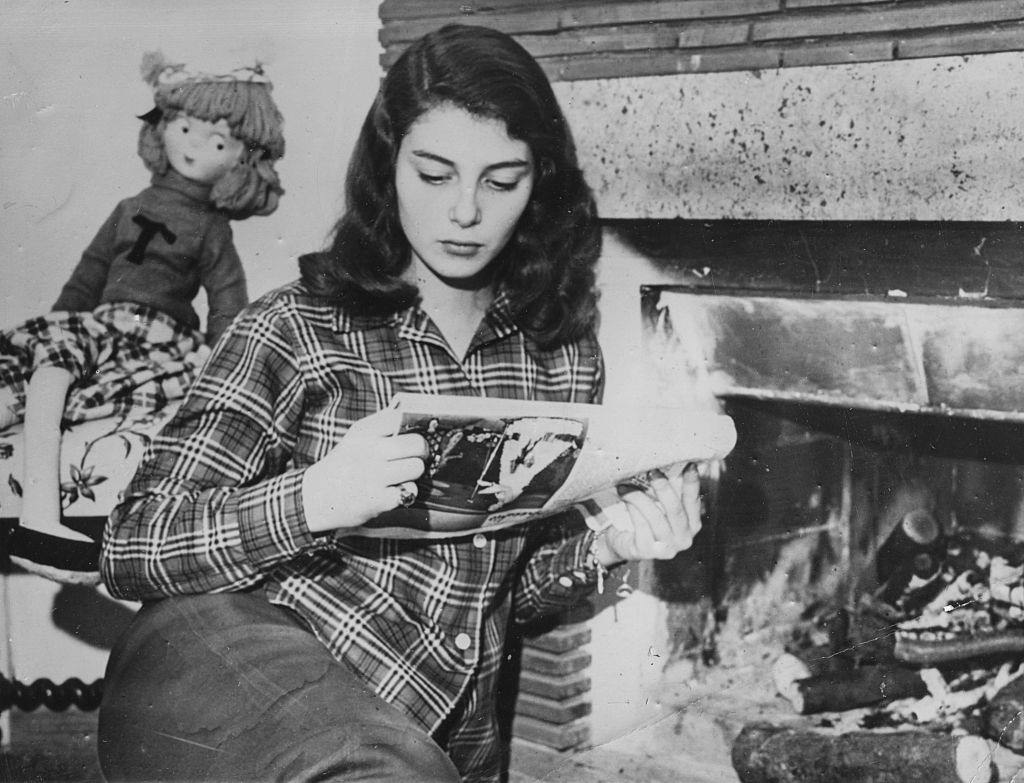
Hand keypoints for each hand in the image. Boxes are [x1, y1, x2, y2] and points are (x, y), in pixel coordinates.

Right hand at [301, 408, 427, 533]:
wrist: (316, 498)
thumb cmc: (345, 465)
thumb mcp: (356, 438)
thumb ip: (382, 426)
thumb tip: (413, 415)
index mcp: (364, 432)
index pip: (401, 418)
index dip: (413, 426)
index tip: (412, 434)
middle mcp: (369, 451)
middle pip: (417, 444)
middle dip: (420, 451)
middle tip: (413, 456)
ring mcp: (374, 476)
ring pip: (417, 467)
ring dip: (414, 472)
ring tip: (401, 474)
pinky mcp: (378, 500)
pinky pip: (410, 490)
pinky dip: (406, 492)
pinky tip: (394, 490)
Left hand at [593, 464, 701, 565]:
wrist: (623, 542)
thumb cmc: (645, 519)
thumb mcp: (660, 505)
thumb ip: (668, 490)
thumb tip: (667, 463)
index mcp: (692, 524)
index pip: (693, 501)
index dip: (692, 483)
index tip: (689, 465)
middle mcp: (684, 538)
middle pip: (675, 509)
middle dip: (663, 488)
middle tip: (652, 471)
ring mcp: (667, 548)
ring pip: (655, 516)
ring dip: (638, 497)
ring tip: (626, 484)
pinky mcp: (647, 551)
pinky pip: (640, 524)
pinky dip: (630, 506)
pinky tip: (622, 495)